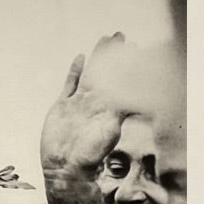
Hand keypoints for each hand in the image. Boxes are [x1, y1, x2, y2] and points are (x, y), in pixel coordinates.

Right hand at [40, 33, 138, 179]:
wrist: (65, 167)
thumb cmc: (90, 153)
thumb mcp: (111, 128)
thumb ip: (123, 109)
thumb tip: (140, 96)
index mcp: (108, 106)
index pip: (120, 79)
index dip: (126, 63)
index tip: (133, 46)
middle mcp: (95, 102)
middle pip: (106, 72)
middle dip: (114, 54)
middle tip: (120, 36)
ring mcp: (78, 103)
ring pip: (89, 74)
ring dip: (96, 58)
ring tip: (104, 40)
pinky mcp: (62, 106)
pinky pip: (70, 84)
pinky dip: (74, 71)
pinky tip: (80, 58)